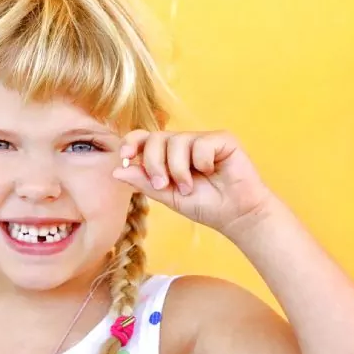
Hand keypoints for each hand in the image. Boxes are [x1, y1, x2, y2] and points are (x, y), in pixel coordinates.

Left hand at [112, 130, 274, 239]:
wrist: (236, 215)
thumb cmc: (205, 205)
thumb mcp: (169, 196)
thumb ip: (145, 183)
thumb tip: (116, 171)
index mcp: (168, 155)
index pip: (144, 138)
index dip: (132, 143)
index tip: (126, 157)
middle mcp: (183, 143)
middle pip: (156, 138)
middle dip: (154, 163)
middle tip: (164, 184)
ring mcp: (202, 139)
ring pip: (176, 140)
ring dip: (179, 169)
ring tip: (190, 186)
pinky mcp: (222, 139)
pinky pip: (200, 144)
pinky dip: (201, 162)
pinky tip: (212, 172)